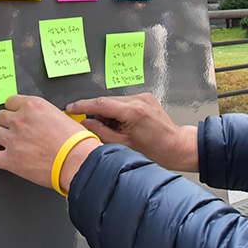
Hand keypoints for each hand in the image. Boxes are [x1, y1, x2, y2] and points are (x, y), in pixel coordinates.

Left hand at [0, 95, 100, 192]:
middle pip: (0, 116)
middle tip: (16, 131)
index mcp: (34, 106)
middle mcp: (21, 120)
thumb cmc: (76, 142)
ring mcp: (13, 139)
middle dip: (7, 124)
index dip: (14, 110)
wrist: (78, 162)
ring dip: (0, 137)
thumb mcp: (61, 116)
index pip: (10, 101)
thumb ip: (43, 114)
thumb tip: (37, 120)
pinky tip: (3, 157)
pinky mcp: (10, 159)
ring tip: (10, 143)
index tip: (16, 116)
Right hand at [65, 93, 198, 172]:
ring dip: (109, 114)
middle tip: (96, 129)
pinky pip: (125, 103)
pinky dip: (119, 112)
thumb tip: (86, 124)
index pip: (101, 103)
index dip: (83, 106)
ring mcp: (143, 97)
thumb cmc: (156, 150)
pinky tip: (123, 126)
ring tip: (116, 131)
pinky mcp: (146, 98)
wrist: (176, 146)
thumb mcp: (123, 145)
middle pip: (107, 102)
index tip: (71, 107)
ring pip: (115, 102)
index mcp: (133, 111)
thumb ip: (101, 133)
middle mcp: (138, 100)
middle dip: (98, 115)